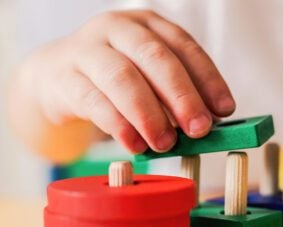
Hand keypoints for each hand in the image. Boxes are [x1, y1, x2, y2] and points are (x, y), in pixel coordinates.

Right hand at [29, 10, 234, 152]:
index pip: (184, 47)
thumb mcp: (147, 78)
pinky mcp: (66, 78)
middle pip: (156, 58)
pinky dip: (119, 126)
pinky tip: (135, 145)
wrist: (57, 77)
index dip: (208, 79)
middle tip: (199, 130)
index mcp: (146, 26)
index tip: (224, 110)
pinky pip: (95, 102)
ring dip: (149, 114)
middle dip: (182, 97)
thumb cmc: (114, 80)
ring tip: (165, 144)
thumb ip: (173, 97)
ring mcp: (88, 50)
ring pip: (123, 78)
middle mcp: (118, 30)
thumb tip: (205, 124)